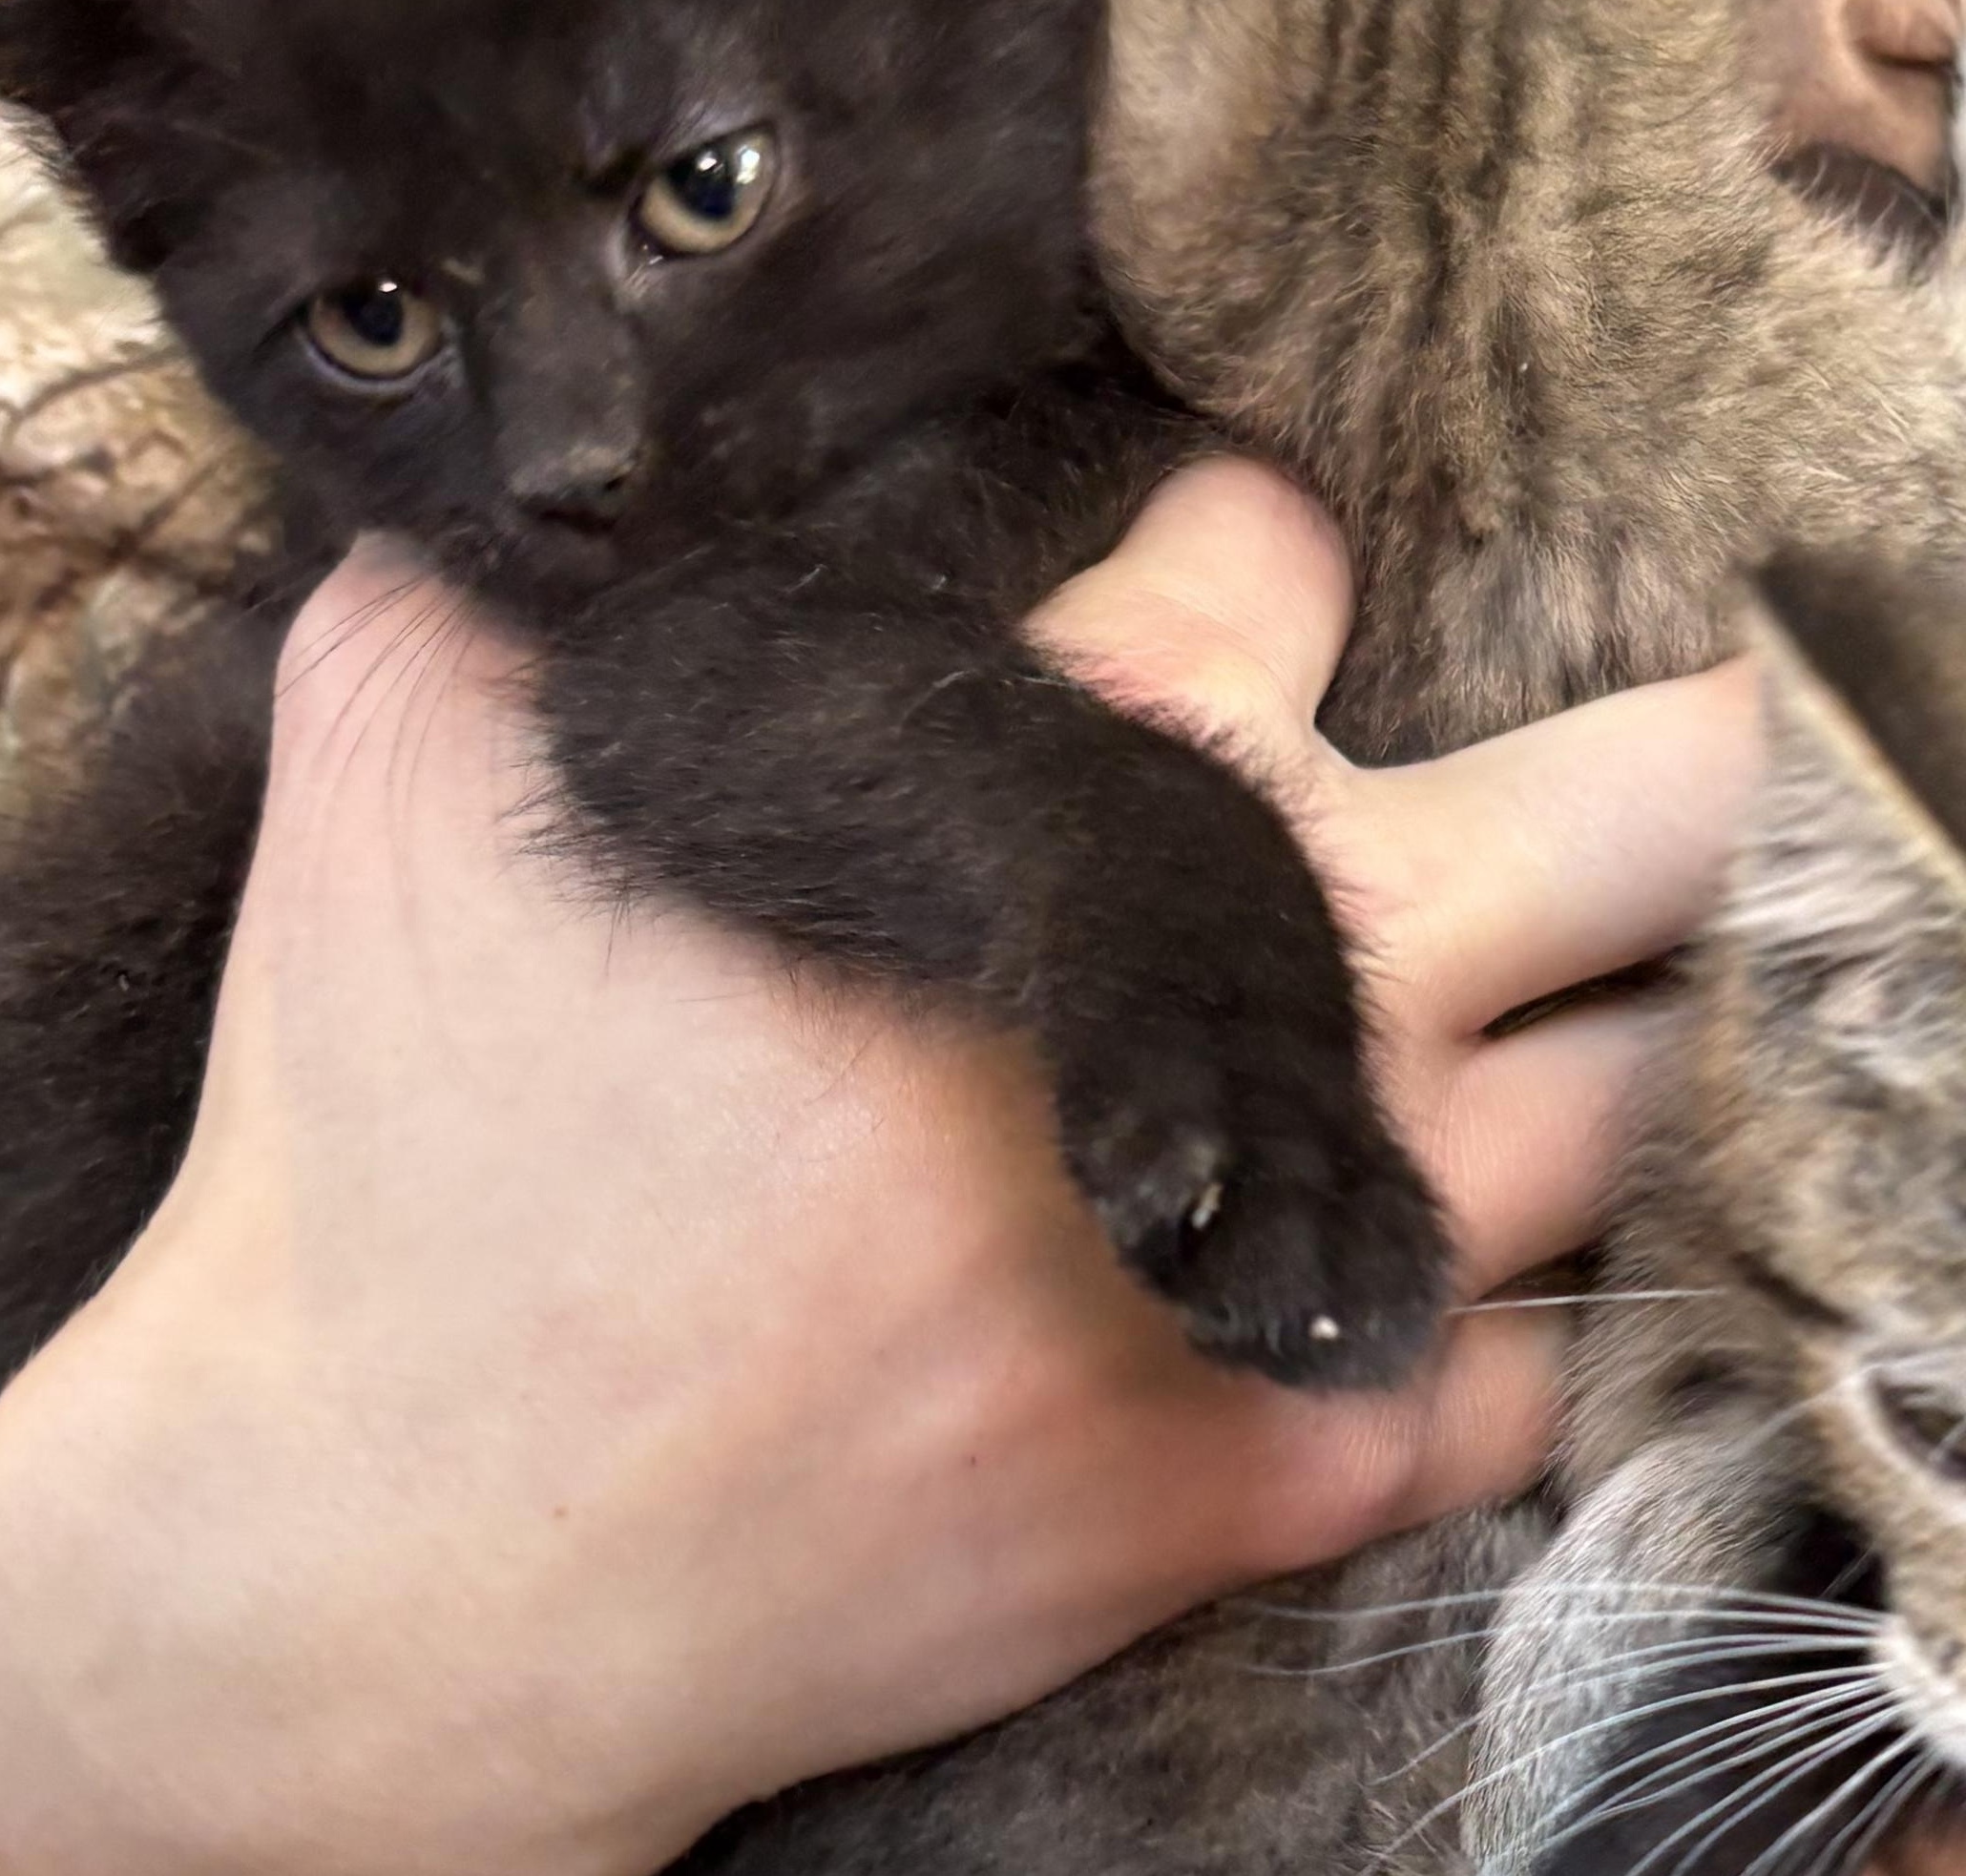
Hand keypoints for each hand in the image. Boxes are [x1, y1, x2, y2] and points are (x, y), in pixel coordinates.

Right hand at [0, 457, 1759, 1875]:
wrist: (395, 1552)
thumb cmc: (383, 1138)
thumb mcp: (379, 758)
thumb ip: (503, 566)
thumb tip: (541, 471)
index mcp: (1041, 785)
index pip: (1283, 559)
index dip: (1258, 530)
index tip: (1232, 566)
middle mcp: (1231, 998)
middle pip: (1642, 808)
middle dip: (1643, 743)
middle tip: (1566, 748)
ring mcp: (1269, 1249)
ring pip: (1619, 1095)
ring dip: (1564, 1023)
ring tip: (1480, 993)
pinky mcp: (1253, 1479)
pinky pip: (1513, 1369)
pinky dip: (1475, 1289)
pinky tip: (1366, 1239)